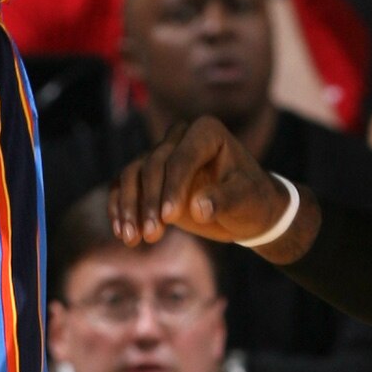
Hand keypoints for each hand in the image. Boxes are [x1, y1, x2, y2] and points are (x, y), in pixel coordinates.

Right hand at [111, 114, 297, 251]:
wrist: (248, 208)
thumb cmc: (252, 200)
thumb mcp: (246, 200)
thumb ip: (224, 200)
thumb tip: (197, 208)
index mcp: (206, 132)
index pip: (181, 158)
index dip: (172, 188)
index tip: (168, 219)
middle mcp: (180, 137)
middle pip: (152, 166)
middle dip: (149, 202)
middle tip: (152, 236)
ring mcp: (161, 153)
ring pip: (132, 174)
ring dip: (129, 207)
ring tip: (131, 239)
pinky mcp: (149, 174)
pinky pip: (125, 185)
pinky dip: (120, 207)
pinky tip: (122, 233)